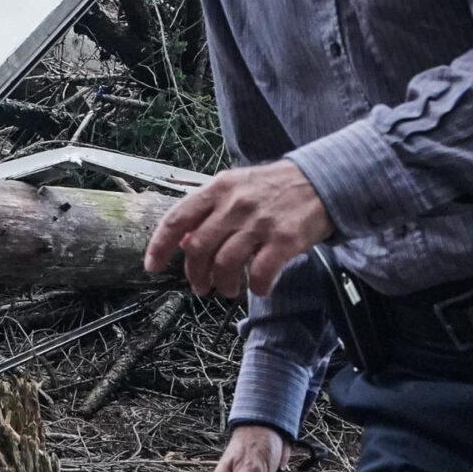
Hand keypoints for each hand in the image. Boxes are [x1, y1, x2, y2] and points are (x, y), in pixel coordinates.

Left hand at [146, 158, 331, 299]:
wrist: (320, 181)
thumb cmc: (273, 187)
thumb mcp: (234, 187)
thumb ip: (207, 211)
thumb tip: (181, 240)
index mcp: (218, 189)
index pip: (177, 218)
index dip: (160, 245)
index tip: (152, 266)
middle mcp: (235, 204)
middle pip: (198, 247)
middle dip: (194, 274)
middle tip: (200, 286)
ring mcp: (260, 222)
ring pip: (225, 264)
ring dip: (223, 284)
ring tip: (227, 289)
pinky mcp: (285, 239)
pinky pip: (260, 273)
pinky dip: (256, 288)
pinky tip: (258, 288)